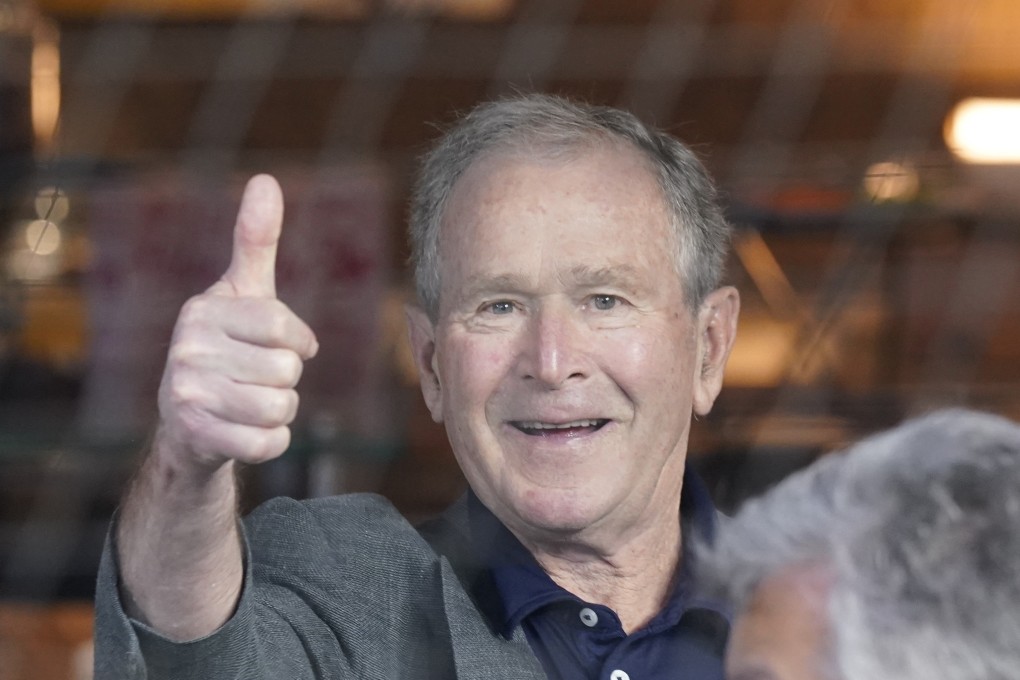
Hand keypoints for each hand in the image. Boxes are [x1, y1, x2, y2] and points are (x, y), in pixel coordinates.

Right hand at [155, 175, 318, 469]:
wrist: (189, 421)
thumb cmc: (228, 346)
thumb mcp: (243, 292)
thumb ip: (256, 241)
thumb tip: (265, 180)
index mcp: (203, 309)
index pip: (282, 327)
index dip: (298, 342)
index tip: (287, 345)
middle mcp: (186, 348)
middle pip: (286, 370)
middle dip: (287, 378)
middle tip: (257, 377)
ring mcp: (186, 394)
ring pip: (281, 407)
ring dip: (281, 410)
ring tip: (252, 402)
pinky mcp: (196, 436)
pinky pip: (269, 443)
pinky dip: (272, 441)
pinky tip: (248, 430)